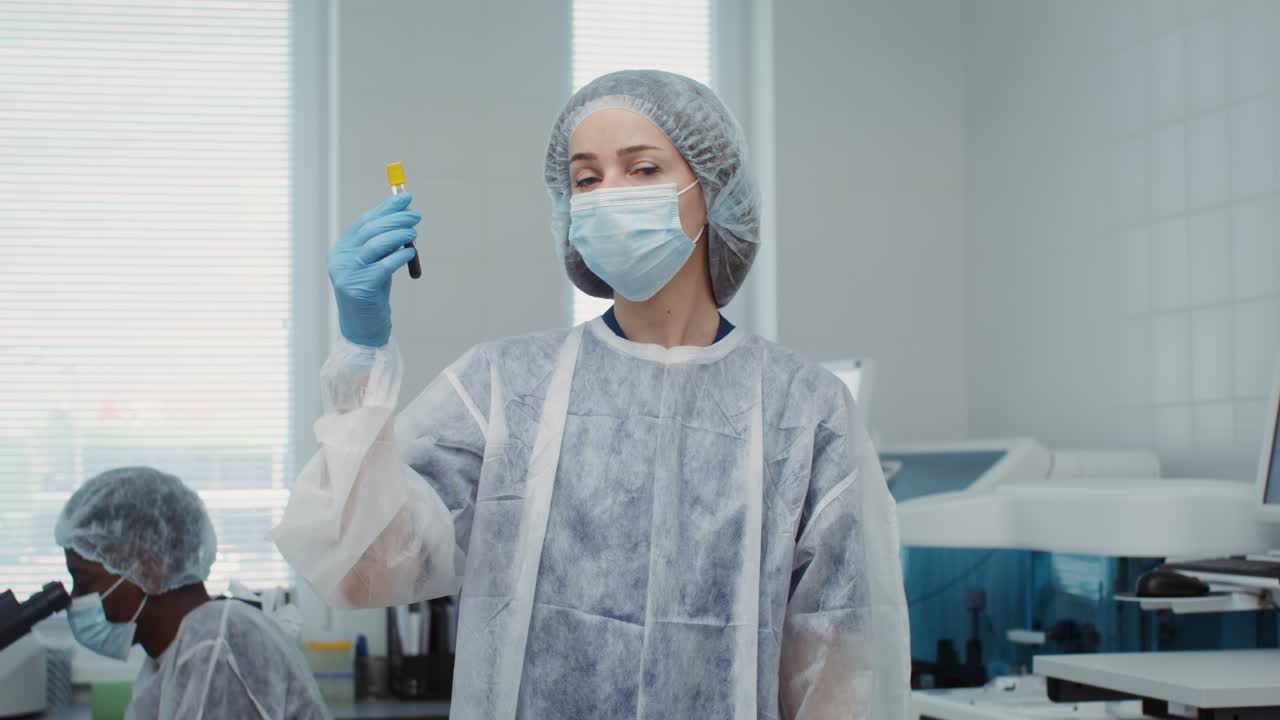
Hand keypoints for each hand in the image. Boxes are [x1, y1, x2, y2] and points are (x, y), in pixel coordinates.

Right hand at [328, 193, 420, 346]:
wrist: (364, 329)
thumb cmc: (373, 294)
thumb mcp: (375, 264)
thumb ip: (384, 245)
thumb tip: (403, 218)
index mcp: (342, 249)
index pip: (364, 221)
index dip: (386, 208)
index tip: (405, 198)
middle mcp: (340, 259)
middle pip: (370, 230)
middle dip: (395, 219)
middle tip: (416, 215)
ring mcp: (347, 273)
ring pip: (375, 245)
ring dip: (398, 235)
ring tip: (414, 233)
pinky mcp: (360, 288)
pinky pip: (383, 266)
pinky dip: (399, 257)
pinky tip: (410, 254)